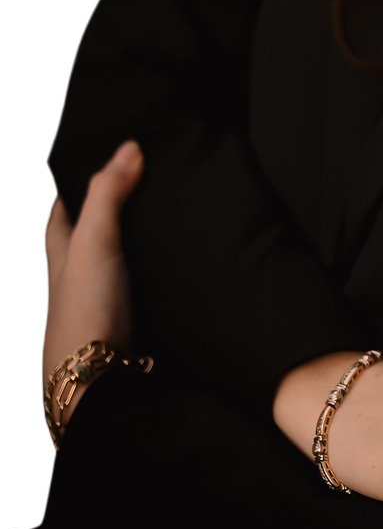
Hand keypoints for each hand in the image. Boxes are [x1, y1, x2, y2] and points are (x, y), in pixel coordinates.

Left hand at [41, 141, 142, 429]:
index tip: (95, 162)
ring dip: (137, 248)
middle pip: (88, 238)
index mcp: (59, 256)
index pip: (60, 213)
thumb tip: (129, 146)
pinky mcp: (129, 327)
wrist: (98, 382)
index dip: (74, 187)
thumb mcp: (93, 241)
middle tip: (141, 187)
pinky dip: (157, 278)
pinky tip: (177, 271)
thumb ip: (108, 194)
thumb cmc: (84, 310)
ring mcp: (101, 305)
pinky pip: (141, 293)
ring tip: (169, 222)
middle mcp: (76, 280)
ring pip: (116, 266)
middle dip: (110, 214)